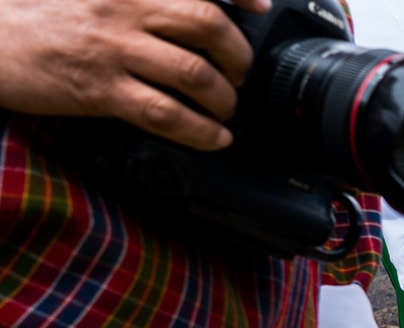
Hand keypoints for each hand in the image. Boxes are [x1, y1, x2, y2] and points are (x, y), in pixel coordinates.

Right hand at [0, 0, 270, 150]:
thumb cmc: (39, 11)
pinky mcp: (100, 88)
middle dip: (236, 54)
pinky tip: (213, 137)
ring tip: (224, 106)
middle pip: (207, 24)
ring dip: (223, 98)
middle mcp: (123, 5)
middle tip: (237, 70)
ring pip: (195, 74)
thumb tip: (200, 9)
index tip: (261, 7)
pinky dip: (201, 131)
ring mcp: (113, 47)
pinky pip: (166, 113)